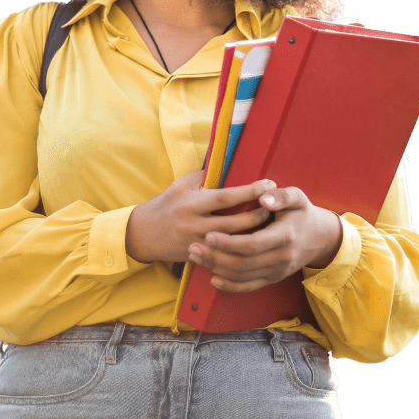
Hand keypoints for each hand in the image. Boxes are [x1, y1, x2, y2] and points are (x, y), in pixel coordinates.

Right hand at [125, 171, 276, 263]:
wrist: (143, 234)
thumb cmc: (166, 204)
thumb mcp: (181, 185)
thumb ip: (204, 176)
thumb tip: (228, 162)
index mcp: (191, 203)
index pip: (226, 197)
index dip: (249, 191)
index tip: (268, 184)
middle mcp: (194, 224)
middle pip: (234, 223)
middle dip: (257, 216)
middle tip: (274, 208)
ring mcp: (196, 243)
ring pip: (231, 242)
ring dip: (252, 234)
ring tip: (269, 226)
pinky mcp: (197, 256)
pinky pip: (223, 255)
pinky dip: (239, 249)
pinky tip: (254, 244)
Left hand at [186, 186, 342, 293]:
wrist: (321, 238)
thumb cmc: (303, 213)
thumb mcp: (297, 197)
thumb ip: (280, 196)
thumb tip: (263, 197)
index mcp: (285, 236)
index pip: (252, 245)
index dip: (229, 243)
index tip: (209, 235)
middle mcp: (281, 258)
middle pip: (243, 264)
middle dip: (215, 257)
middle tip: (193, 247)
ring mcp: (277, 271)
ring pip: (242, 276)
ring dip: (216, 269)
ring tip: (196, 257)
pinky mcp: (273, 278)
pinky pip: (249, 287)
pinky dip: (230, 286)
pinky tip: (213, 279)